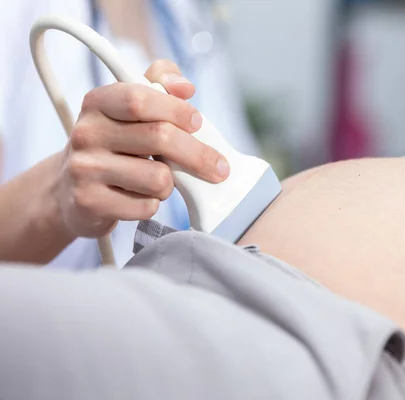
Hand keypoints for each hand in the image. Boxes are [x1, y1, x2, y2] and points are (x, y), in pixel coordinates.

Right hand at [56, 60, 229, 237]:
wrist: (70, 190)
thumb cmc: (115, 143)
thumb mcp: (129, 108)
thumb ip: (159, 84)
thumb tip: (185, 87)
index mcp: (97, 102)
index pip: (141, 98)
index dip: (177, 110)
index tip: (198, 123)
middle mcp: (86, 132)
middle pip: (159, 137)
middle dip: (198, 155)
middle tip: (218, 167)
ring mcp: (84, 169)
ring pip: (158, 178)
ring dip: (170, 184)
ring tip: (158, 180)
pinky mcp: (89, 202)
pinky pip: (146, 207)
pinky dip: (153, 204)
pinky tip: (141, 197)